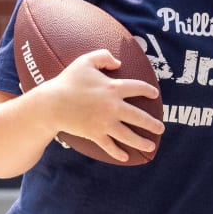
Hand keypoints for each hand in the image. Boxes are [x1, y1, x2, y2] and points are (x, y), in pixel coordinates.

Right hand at [44, 49, 162, 161]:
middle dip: (152, 124)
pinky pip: (110, 146)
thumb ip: (104, 56)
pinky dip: (118, 153)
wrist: (51, 103)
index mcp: (114, 87)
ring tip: (151, 145)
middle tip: (160, 128)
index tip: (154, 95)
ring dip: (141, 142)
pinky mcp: (95, 134)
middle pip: (139, 117)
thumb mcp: (85, 61)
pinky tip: (125, 157)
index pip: (138, 88)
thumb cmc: (67, 81)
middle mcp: (113, 106)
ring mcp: (105, 122)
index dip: (149, 91)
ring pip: (128, 135)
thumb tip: (118, 62)